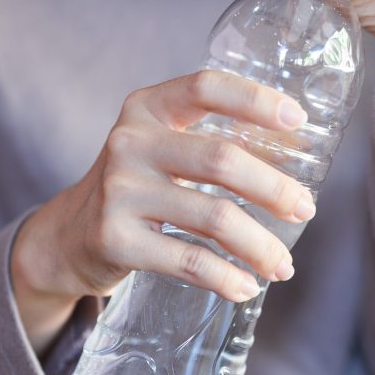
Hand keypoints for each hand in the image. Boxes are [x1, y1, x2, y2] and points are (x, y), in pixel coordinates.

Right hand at [10, 71, 314, 352]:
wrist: (68, 235)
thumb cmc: (139, 184)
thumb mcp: (162, 146)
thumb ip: (212, 141)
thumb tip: (299, 159)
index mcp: (147, 106)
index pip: (205, 86)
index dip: (255, 100)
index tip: (298, 120)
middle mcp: (130, 141)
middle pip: (221, 160)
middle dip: (274, 188)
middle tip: (305, 209)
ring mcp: (119, 191)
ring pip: (214, 218)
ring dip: (260, 245)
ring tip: (283, 265)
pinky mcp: (115, 239)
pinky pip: (189, 261)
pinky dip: (226, 278)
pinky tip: (246, 287)